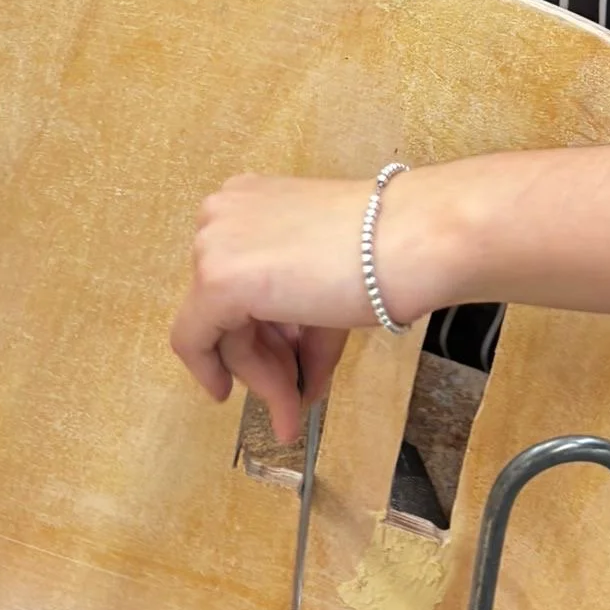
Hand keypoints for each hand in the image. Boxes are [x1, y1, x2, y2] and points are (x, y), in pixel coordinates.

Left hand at [173, 175, 384, 439]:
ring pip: (217, 330)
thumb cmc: (381, 250)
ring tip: (296, 408)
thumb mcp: (323, 283)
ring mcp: (212, 244)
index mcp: (247, 201)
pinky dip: (229, 378)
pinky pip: (200, 344)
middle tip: (296, 396)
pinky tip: (275, 405)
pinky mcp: (215, 281)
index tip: (285, 364)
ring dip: (263, 375)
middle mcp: (219, 214)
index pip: (236, 279)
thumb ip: (299, 326)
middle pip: (224, 306)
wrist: (409, 240)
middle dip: (263, 357)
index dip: (263, 329)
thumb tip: (295, 388)